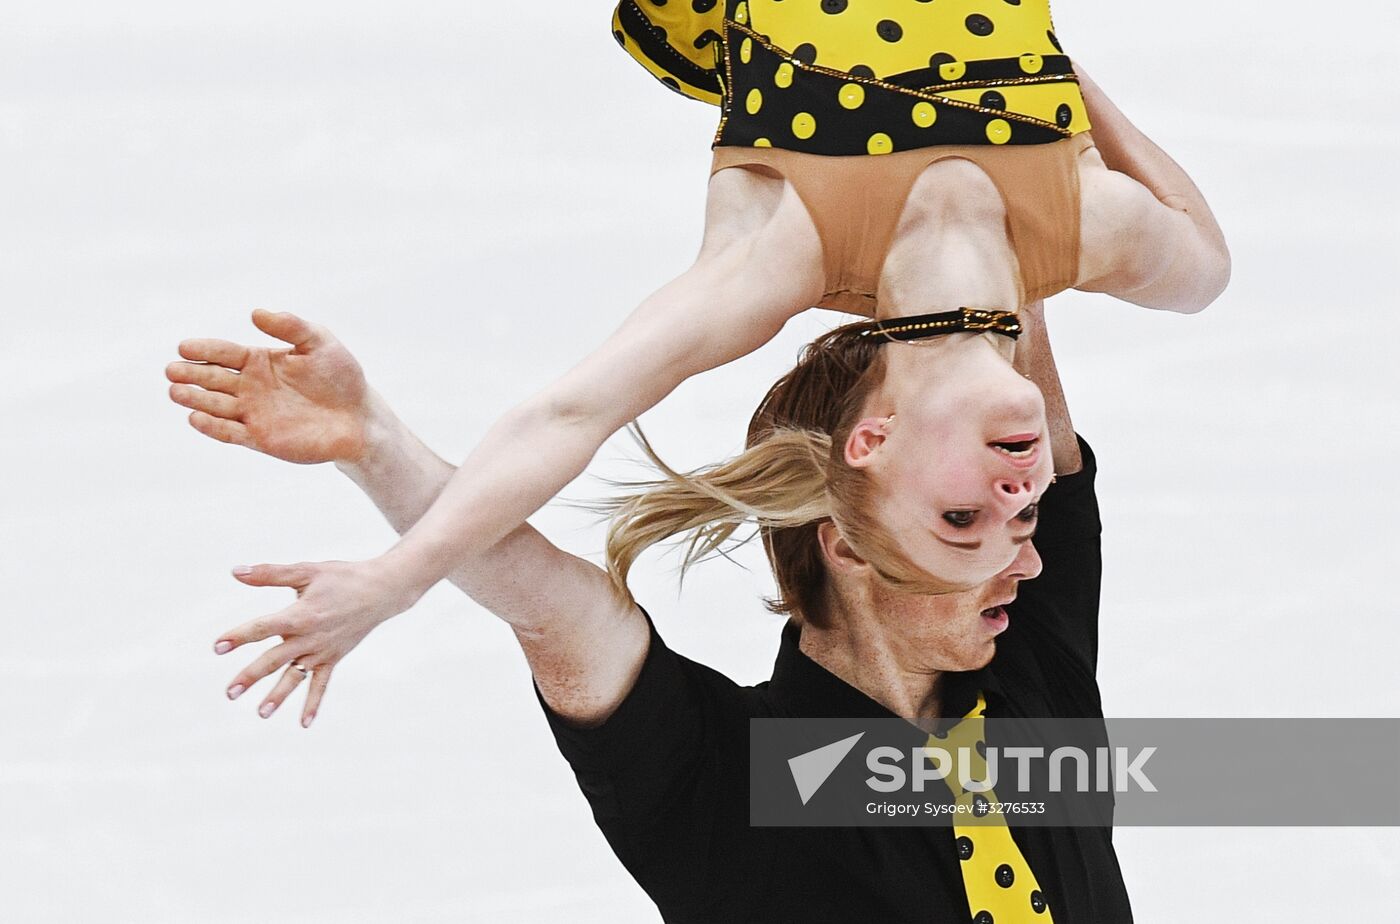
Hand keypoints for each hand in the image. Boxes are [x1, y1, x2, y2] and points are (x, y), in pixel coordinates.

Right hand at [167, 309, 369, 464]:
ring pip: (216, 405)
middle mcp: (251, 387)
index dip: (205, 350)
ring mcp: (253, 413)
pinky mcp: (260, 438)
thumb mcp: (319, 342)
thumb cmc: (341, 377)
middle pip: (213, 379)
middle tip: (172, 370)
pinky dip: (212, 427)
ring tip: (176, 391)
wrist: (359, 417)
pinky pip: (230, 432)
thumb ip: (289, 326)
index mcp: (259, 361)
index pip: (225, 353)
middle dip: (191, 374)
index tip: (184, 347)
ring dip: (195, 399)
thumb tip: (255, 313)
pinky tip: (195, 418)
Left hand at [214, 558, 423, 726]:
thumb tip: (235, 572)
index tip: (218, 647)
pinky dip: (313, 703)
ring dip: (278, 695)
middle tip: (230, 692)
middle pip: (275, 659)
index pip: (264, 628)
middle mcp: (310, 637)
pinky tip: (304, 723)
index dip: (240, 636)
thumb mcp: (307, 571)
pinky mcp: (333, 658)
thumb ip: (270, 574)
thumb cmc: (342, 577)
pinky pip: (322, 684)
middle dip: (251, 676)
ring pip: (296, 676)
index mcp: (301, 614)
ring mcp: (322, 651)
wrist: (382, 591)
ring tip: (261, 713)